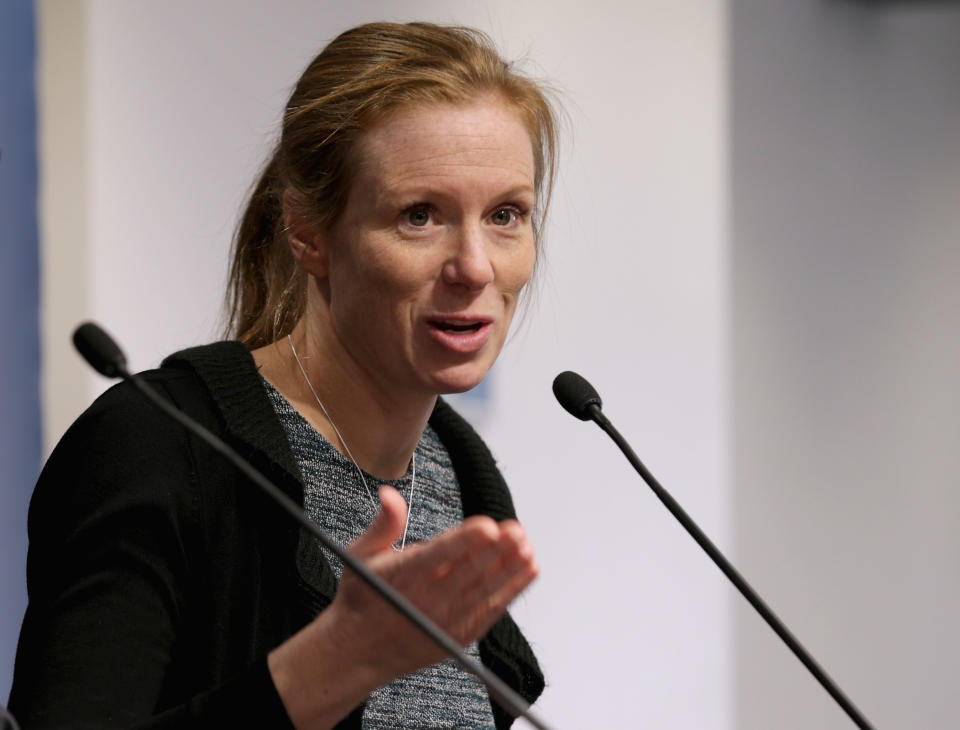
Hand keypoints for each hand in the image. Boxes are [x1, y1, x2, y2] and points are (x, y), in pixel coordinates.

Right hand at [268, 486, 537, 728]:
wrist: (358, 651)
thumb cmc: (363, 597)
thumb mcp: (362, 555)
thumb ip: (384, 524)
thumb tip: (389, 493)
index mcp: (402, 575)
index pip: (439, 554)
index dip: (465, 540)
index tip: (488, 526)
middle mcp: (425, 600)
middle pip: (468, 572)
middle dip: (496, 551)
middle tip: (517, 531)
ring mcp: (444, 621)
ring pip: (484, 591)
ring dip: (509, 569)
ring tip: (527, 548)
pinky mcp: (459, 636)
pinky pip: (490, 612)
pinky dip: (512, 592)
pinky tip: (528, 571)